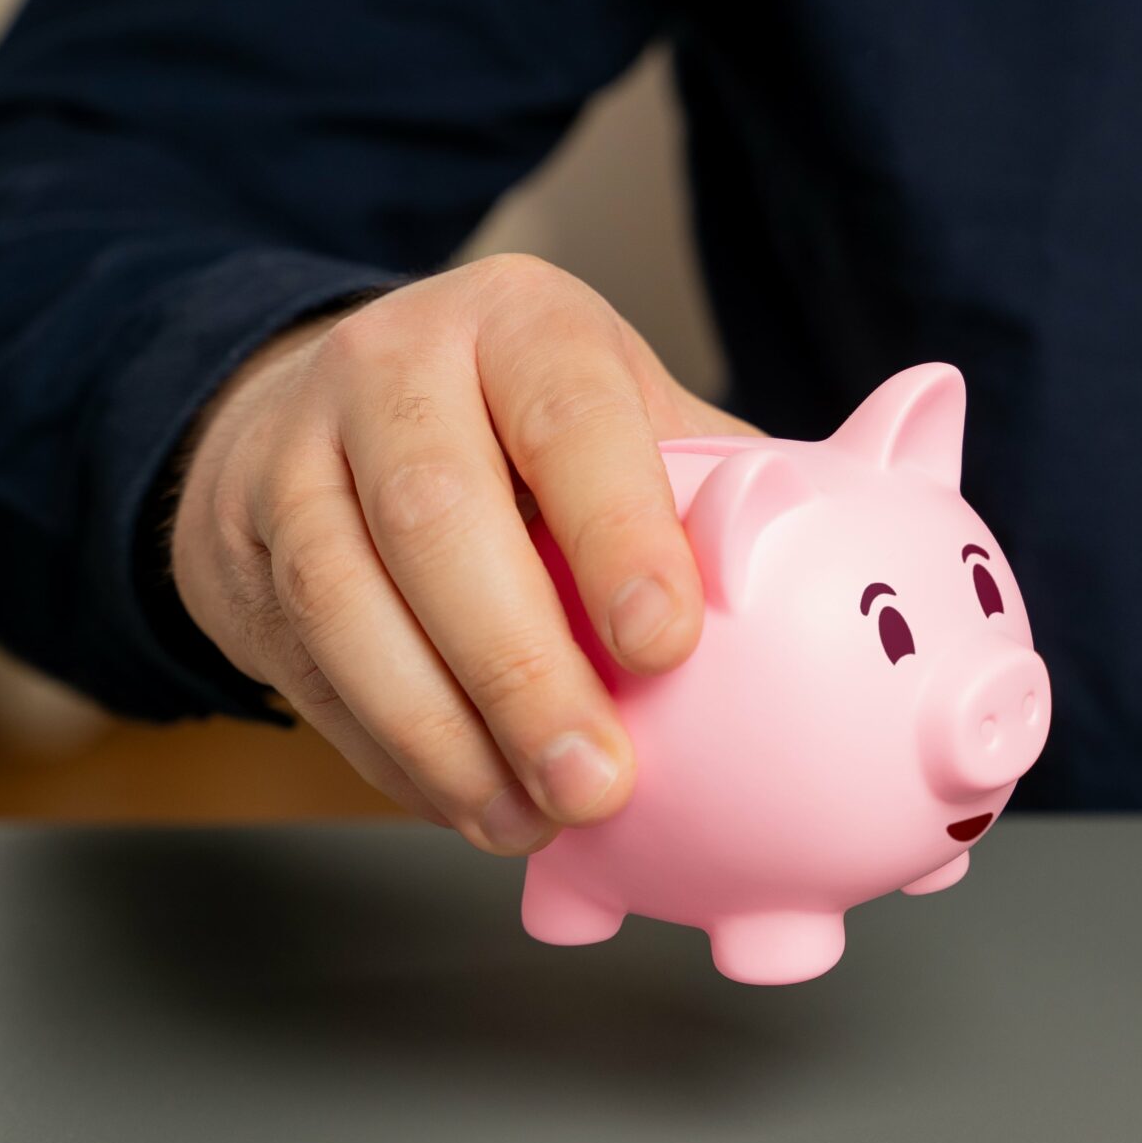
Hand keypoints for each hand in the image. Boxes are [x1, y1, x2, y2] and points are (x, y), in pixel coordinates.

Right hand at [169, 254, 753, 853]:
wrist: (333, 411)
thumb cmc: (530, 428)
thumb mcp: (627, 411)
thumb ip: (735, 475)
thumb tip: (900, 500)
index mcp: (521, 322)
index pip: (568, 413)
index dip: (617, 529)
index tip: (668, 643)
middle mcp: (394, 368)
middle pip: (438, 518)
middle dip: (522, 669)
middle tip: (601, 782)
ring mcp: (296, 453)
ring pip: (347, 600)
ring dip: (444, 735)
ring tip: (533, 821)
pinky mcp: (241, 548)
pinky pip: (308, 665)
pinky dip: (391, 753)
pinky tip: (468, 807)